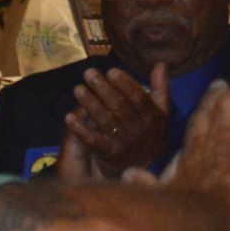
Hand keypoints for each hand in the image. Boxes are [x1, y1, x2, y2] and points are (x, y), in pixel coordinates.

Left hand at [64, 63, 170, 178]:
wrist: (142, 166)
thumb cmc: (148, 131)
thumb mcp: (161, 111)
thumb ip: (161, 88)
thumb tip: (160, 64)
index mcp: (153, 117)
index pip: (138, 97)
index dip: (125, 83)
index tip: (111, 71)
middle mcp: (139, 130)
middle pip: (119, 106)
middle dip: (103, 88)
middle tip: (88, 73)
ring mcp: (124, 143)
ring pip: (105, 120)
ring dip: (90, 104)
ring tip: (78, 89)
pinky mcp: (109, 155)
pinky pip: (93, 140)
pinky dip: (80, 129)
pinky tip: (69, 116)